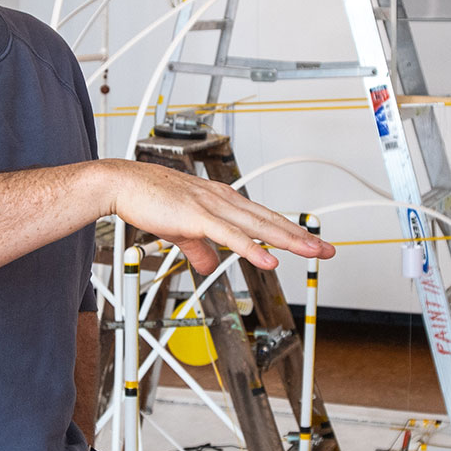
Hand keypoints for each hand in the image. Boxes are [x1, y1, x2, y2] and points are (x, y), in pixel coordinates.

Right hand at [104, 161, 335, 275]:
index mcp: (222, 202)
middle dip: (300, 236)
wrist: (123, 184)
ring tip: (311, 252)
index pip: (263, 218)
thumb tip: (207, 266)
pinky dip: (252, 249)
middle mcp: (224, 201)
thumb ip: (198, 250)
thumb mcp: (180, 232)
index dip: (289, 231)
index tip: (310, 243)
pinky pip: (231, 236)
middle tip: (326, 249)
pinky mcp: (198, 217)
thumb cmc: (150, 200)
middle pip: (270, 221)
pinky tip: (269, 261)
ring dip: (287, 241)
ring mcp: (213, 207)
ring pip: (258, 226)